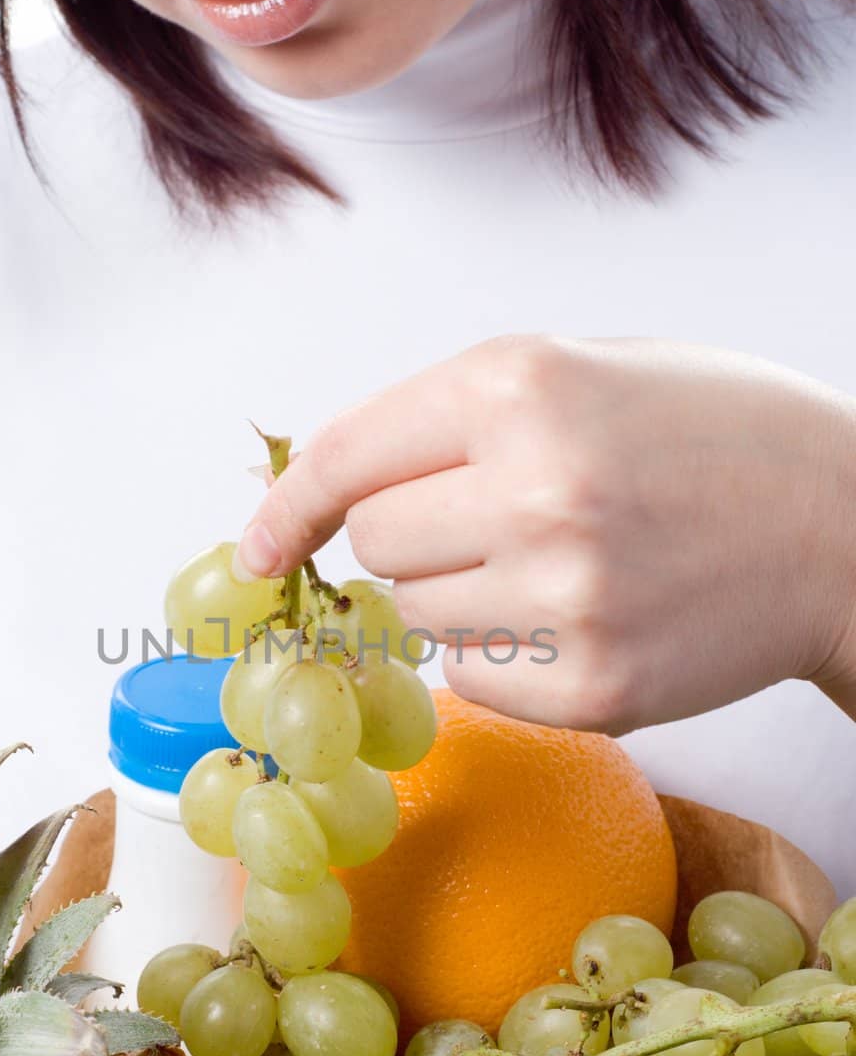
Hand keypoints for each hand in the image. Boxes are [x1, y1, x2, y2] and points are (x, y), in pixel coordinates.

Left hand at [235, 336, 855, 733]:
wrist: (846, 523)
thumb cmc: (712, 436)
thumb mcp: (582, 369)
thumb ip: (455, 417)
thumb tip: (334, 485)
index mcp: (518, 386)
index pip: (341, 460)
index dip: (285, 509)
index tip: (258, 550)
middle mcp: (532, 487)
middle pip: (374, 544)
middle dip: (411, 538)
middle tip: (493, 523)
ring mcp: (563, 596)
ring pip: (416, 617)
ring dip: (458, 597)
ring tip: (556, 565)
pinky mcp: (591, 686)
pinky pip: (471, 679)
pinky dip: (501, 655)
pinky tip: (579, 617)